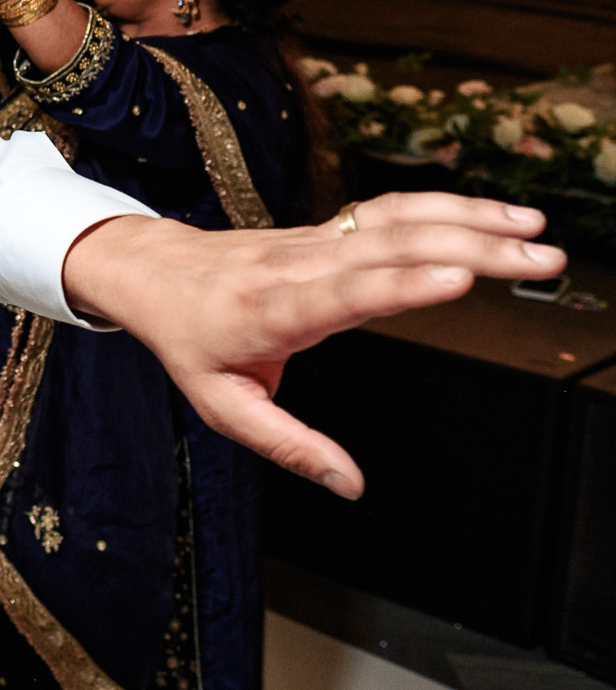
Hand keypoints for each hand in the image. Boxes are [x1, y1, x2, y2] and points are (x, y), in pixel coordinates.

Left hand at [65, 194, 564, 497]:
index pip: (342, 294)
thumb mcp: (221, 406)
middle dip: (470, 246)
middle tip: (536, 259)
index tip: (457, 277)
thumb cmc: (187, 338)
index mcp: (272, 311)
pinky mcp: (328, 230)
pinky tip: (494, 214)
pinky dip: (446, 206)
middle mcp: (299, 267)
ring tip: (533, 229)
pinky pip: (390, 212)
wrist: (152, 272)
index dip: (401, 284)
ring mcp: (315, 241)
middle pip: (390, 247)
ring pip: (397, 220)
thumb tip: (348, 484)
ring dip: (470, 218)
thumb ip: (288, 445)